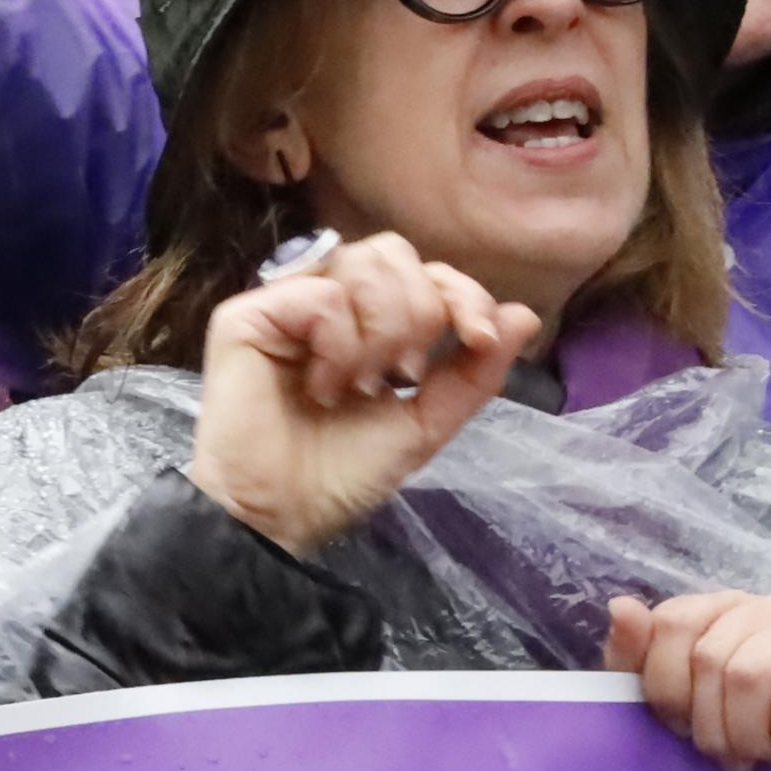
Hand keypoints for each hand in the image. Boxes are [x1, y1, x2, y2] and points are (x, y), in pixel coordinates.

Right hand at [190, 232, 534, 556]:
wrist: (281, 517)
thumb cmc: (342, 475)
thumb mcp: (426, 422)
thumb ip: (474, 371)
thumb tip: (524, 314)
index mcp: (366, 321)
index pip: (424, 270)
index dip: (462, 292)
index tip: (480, 338)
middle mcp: (325, 301)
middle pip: (394, 252)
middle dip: (419, 313)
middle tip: (403, 375)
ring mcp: (284, 303)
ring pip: (361, 263)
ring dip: (382, 332)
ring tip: (360, 386)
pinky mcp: (246, 316)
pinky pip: (322, 296)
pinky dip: (340, 345)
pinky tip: (323, 387)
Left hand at [605, 590, 770, 770]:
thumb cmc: (754, 737)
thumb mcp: (680, 708)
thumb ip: (637, 660)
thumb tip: (623, 608)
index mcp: (726, 609)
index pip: (673, 623)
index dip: (671, 691)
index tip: (690, 729)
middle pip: (711, 659)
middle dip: (716, 728)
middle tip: (738, 757)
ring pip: (752, 674)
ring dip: (756, 736)